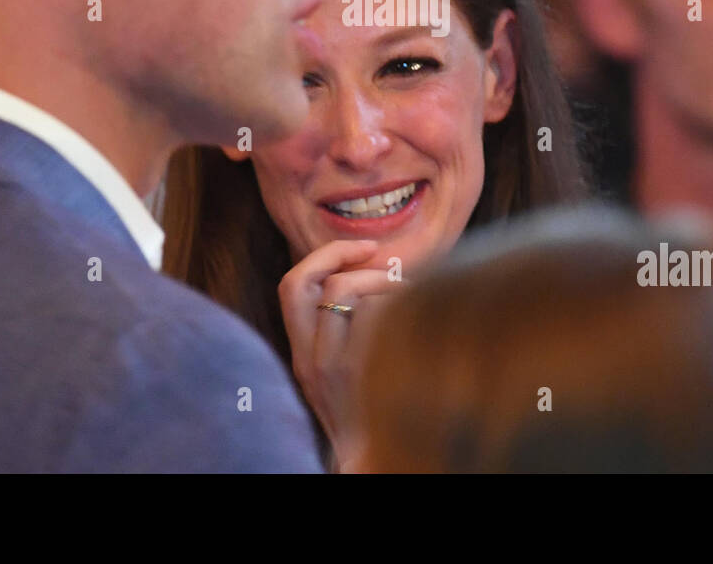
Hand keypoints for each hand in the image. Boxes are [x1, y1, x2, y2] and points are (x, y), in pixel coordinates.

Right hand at [278, 239, 400, 459]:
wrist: (373, 462)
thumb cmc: (370, 411)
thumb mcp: (343, 373)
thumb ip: (343, 329)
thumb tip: (372, 272)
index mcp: (302, 353)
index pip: (291, 286)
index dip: (322, 256)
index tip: (359, 249)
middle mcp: (307, 358)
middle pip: (301, 280)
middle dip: (336, 253)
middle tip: (373, 252)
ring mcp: (331, 366)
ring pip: (344, 290)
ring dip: (382, 280)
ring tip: (409, 294)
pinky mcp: (358, 372)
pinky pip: (374, 313)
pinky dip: (400, 304)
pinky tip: (421, 318)